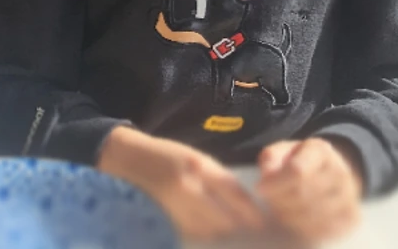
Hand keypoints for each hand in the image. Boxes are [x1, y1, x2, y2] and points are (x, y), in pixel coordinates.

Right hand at [97, 126, 263, 240]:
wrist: (131, 160)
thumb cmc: (168, 156)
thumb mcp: (197, 160)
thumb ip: (218, 179)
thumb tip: (244, 203)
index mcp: (200, 166)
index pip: (233, 193)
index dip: (251, 210)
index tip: (266, 222)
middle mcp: (189, 186)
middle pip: (224, 216)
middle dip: (241, 227)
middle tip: (258, 236)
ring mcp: (175, 205)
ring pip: (209, 230)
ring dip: (224, 236)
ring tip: (238, 241)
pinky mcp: (166, 219)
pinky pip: (192, 233)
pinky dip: (205, 238)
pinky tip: (214, 240)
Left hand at [256, 137, 362, 242]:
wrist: (331, 173)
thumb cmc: (299, 162)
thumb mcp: (282, 151)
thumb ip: (271, 158)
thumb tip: (266, 177)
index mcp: (320, 150)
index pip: (297, 171)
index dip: (276, 184)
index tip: (260, 188)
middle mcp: (340, 171)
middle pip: (302, 196)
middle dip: (279, 201)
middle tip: (269, 201)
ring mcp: (350, 195)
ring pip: (312, 217)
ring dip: (289, 217)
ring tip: (280, 210)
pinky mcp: (353, 216)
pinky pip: (324, 231)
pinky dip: (304, 229)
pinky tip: (296, 220)